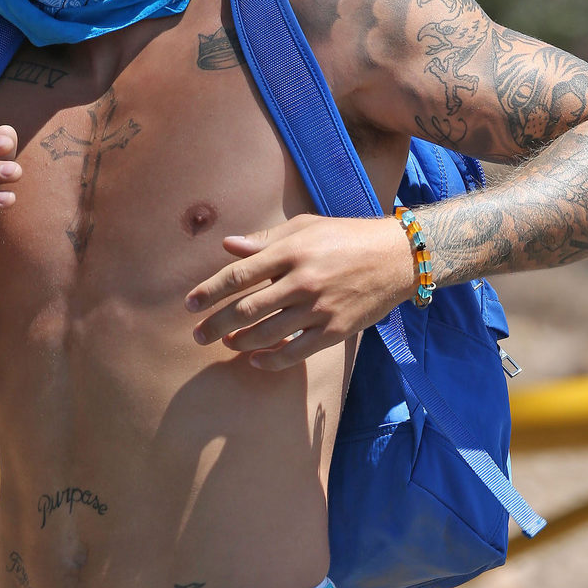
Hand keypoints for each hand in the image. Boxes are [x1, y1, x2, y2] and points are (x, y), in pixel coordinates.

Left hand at [184, 212, 415, 369]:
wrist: (397, 257)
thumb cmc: (347, 237)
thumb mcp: (306, 227)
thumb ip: (266, 239)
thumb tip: (228, 245)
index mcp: (292, 252)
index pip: (239, 275)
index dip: (210, 292)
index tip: (190, 304)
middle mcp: (303, 281)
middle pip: (247, 310)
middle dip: (216, 325)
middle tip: (197, 335)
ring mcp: (319, 309)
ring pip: (267, 334)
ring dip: (239, 343)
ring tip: (226, 344)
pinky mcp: (335, 331)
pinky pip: (296, 352)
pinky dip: (271, 360)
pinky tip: (256, 360)